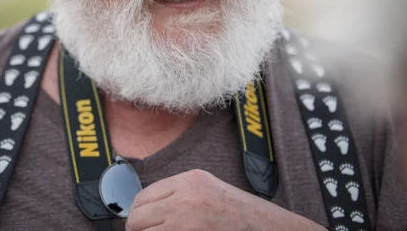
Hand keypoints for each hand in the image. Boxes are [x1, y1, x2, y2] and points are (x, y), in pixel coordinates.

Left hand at [125, 169, 324, 230]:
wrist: (269, 229)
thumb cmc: (242, 215)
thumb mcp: (209, 191)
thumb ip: (179, 194)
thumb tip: (146, 208)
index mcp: (189, 181)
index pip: (143, 196)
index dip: (138, 212)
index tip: (139, 221)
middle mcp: (185, 198)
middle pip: (138, 217)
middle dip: (138, 228)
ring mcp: (185, 222)